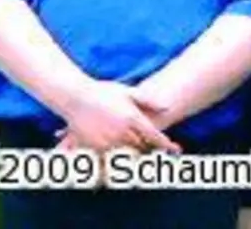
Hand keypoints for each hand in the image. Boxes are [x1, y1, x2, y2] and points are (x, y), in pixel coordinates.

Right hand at [61, 80, 181, 153]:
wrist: (74, 96)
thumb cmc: (102, 91)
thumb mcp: (127, 92)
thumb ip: (148, 101)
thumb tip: (167, 107)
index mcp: (132, 118)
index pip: (154, 135)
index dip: (167, 144)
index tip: (176, 150)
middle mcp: (122, 131)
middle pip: (143, 148)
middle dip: (151, 150)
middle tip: (159, 153)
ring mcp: (108, 141)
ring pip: (128, 155)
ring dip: (136, 156)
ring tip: (140, 155)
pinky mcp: (95, 148)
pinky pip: (111, 158)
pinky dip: (118, 159)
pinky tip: (120, 155)